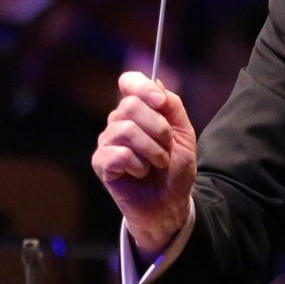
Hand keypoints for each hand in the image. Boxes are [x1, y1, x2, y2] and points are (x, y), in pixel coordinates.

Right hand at [91, 71, 196, 258]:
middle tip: (166, 148)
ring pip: (126, 130)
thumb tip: (156, 81)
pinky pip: (119, 154)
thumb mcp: (184, 133)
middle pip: (131, 105)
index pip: (129, 81)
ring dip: (152, 150)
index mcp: (138, 111)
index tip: (160, 102)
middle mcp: (119, 122)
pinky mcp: (101, 163)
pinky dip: (138, 166)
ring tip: (156, 163)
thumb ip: (172, 106)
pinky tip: (140, 173)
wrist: (170, 202)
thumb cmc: (175, 168)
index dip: (143, 87)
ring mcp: (107, 142)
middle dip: (159, 129)